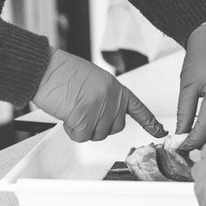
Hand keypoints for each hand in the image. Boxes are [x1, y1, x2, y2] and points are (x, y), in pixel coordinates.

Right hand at [33, 49, 165, 141]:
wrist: (46, 68)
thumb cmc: (63, 72)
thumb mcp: (93, 80)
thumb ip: (104, 96)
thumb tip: (103, 113)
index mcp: (115, 87)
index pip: (137, 107)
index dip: (149, 121)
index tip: (159, 130)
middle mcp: (111, 98)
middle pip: (114, 128)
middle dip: (98, 125)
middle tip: (83, 111)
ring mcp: (100, 109)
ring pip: (97, 135)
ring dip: (83, 128)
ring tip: (73, 108)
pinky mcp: (85, 119)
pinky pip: (81, 137)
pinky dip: (72, 130)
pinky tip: (67, 114)